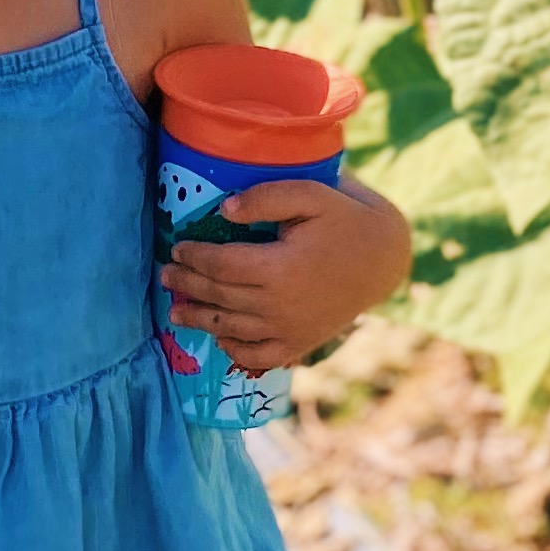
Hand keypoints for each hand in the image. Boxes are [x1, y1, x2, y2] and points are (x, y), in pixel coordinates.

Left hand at [163, 177, 411, 375]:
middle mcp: (280, 305)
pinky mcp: (299, 343)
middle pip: (220, 297)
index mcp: (280, 268)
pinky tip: (220, 338)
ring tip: (175, 312)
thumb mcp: (311, 195)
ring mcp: (289, 329)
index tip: (178, 248)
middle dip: (188, 285)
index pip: (221, 266)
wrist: (383, 259)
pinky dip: (235, 350)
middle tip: (166, 275)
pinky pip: (259, 356)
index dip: (194, 257)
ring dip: (199, 320)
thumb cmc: (344, 220)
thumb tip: (225, 210)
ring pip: (231, 329)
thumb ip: (266, 197)